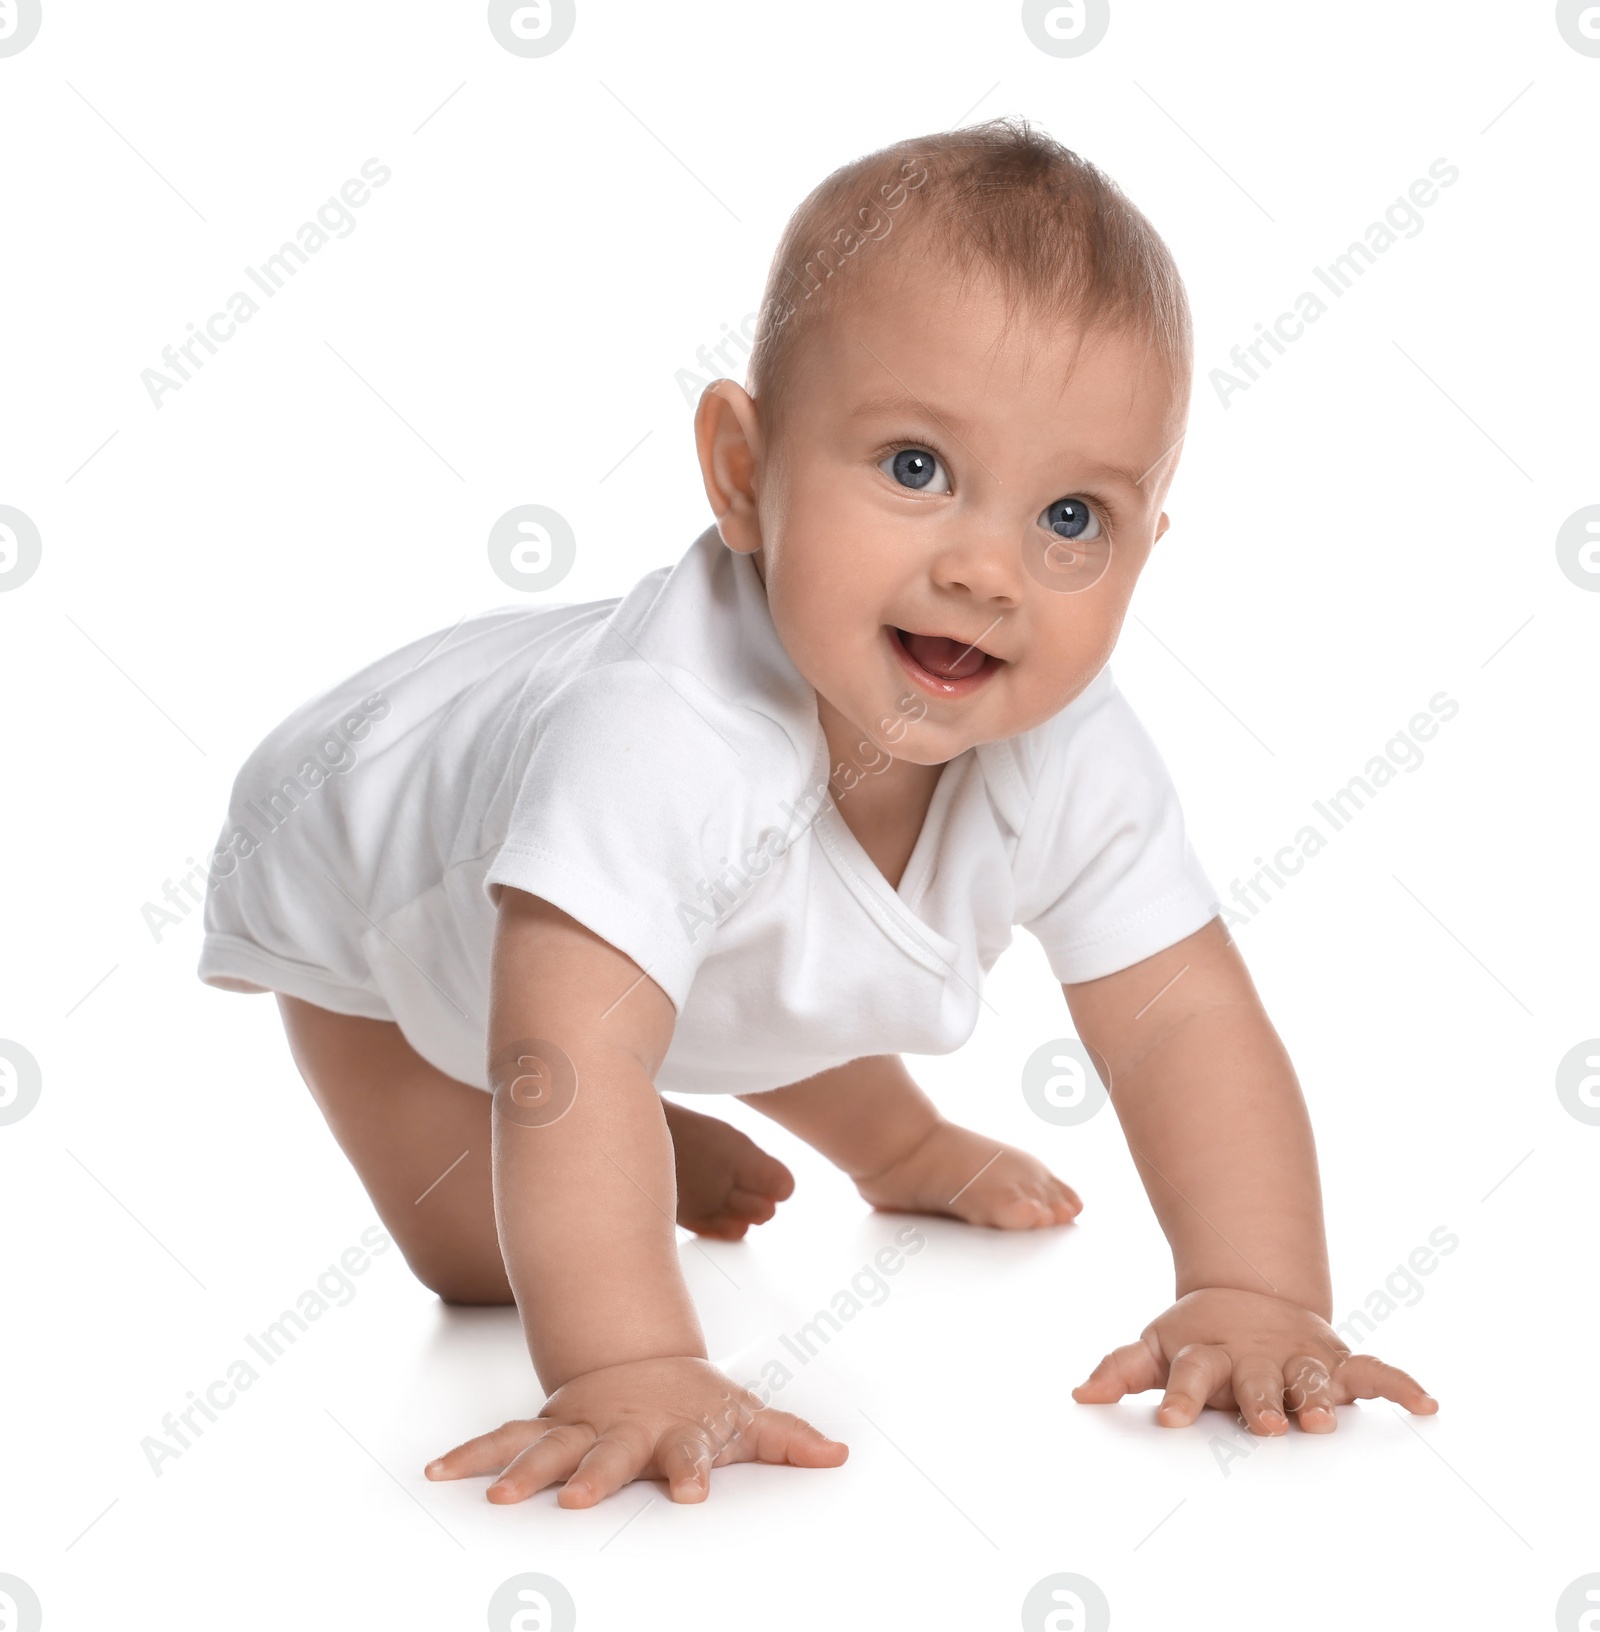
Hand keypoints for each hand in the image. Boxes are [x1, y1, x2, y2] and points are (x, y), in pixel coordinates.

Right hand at [424, 1355, 848, 1506]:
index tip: (693, 1495)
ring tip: (499, 1497)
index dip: (693, 1472)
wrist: (642, 1357)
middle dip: (594, 1474)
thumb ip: (786, 1439)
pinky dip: (472, 1454)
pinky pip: (504, 1439)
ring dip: (523, 1470)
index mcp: (674, 1433)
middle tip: (580, 1499)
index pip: (688, 1453)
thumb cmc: (696, 1403)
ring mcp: (581, 1427)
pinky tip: (438, 1471)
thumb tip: (838, 1454)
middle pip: (609, 1453)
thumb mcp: (743, 1418)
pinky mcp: (547, 1428)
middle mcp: (622, 1430)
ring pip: (548, 1446)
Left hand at [1071, 1286, 1437, 1434]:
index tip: (1167, 1419)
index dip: (1176, 1395)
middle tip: (1264, 1425)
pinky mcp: (1335, 1362)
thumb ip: (1121, 1370)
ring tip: (1326, 1419)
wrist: (1246, 1296)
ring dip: (1320, 1398)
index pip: (1188, 1375)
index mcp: (1207, 1354)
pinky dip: (1400, 1385)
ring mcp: (1297, 1359)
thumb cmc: (1198, 1337)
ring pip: (1312, 1379)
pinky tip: (1427, 1403)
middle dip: (1261, 1402)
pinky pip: (1373, 1372)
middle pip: (1257, 1380)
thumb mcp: (1155, 1347)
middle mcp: (1256, 1357)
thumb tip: (1080, 1395)